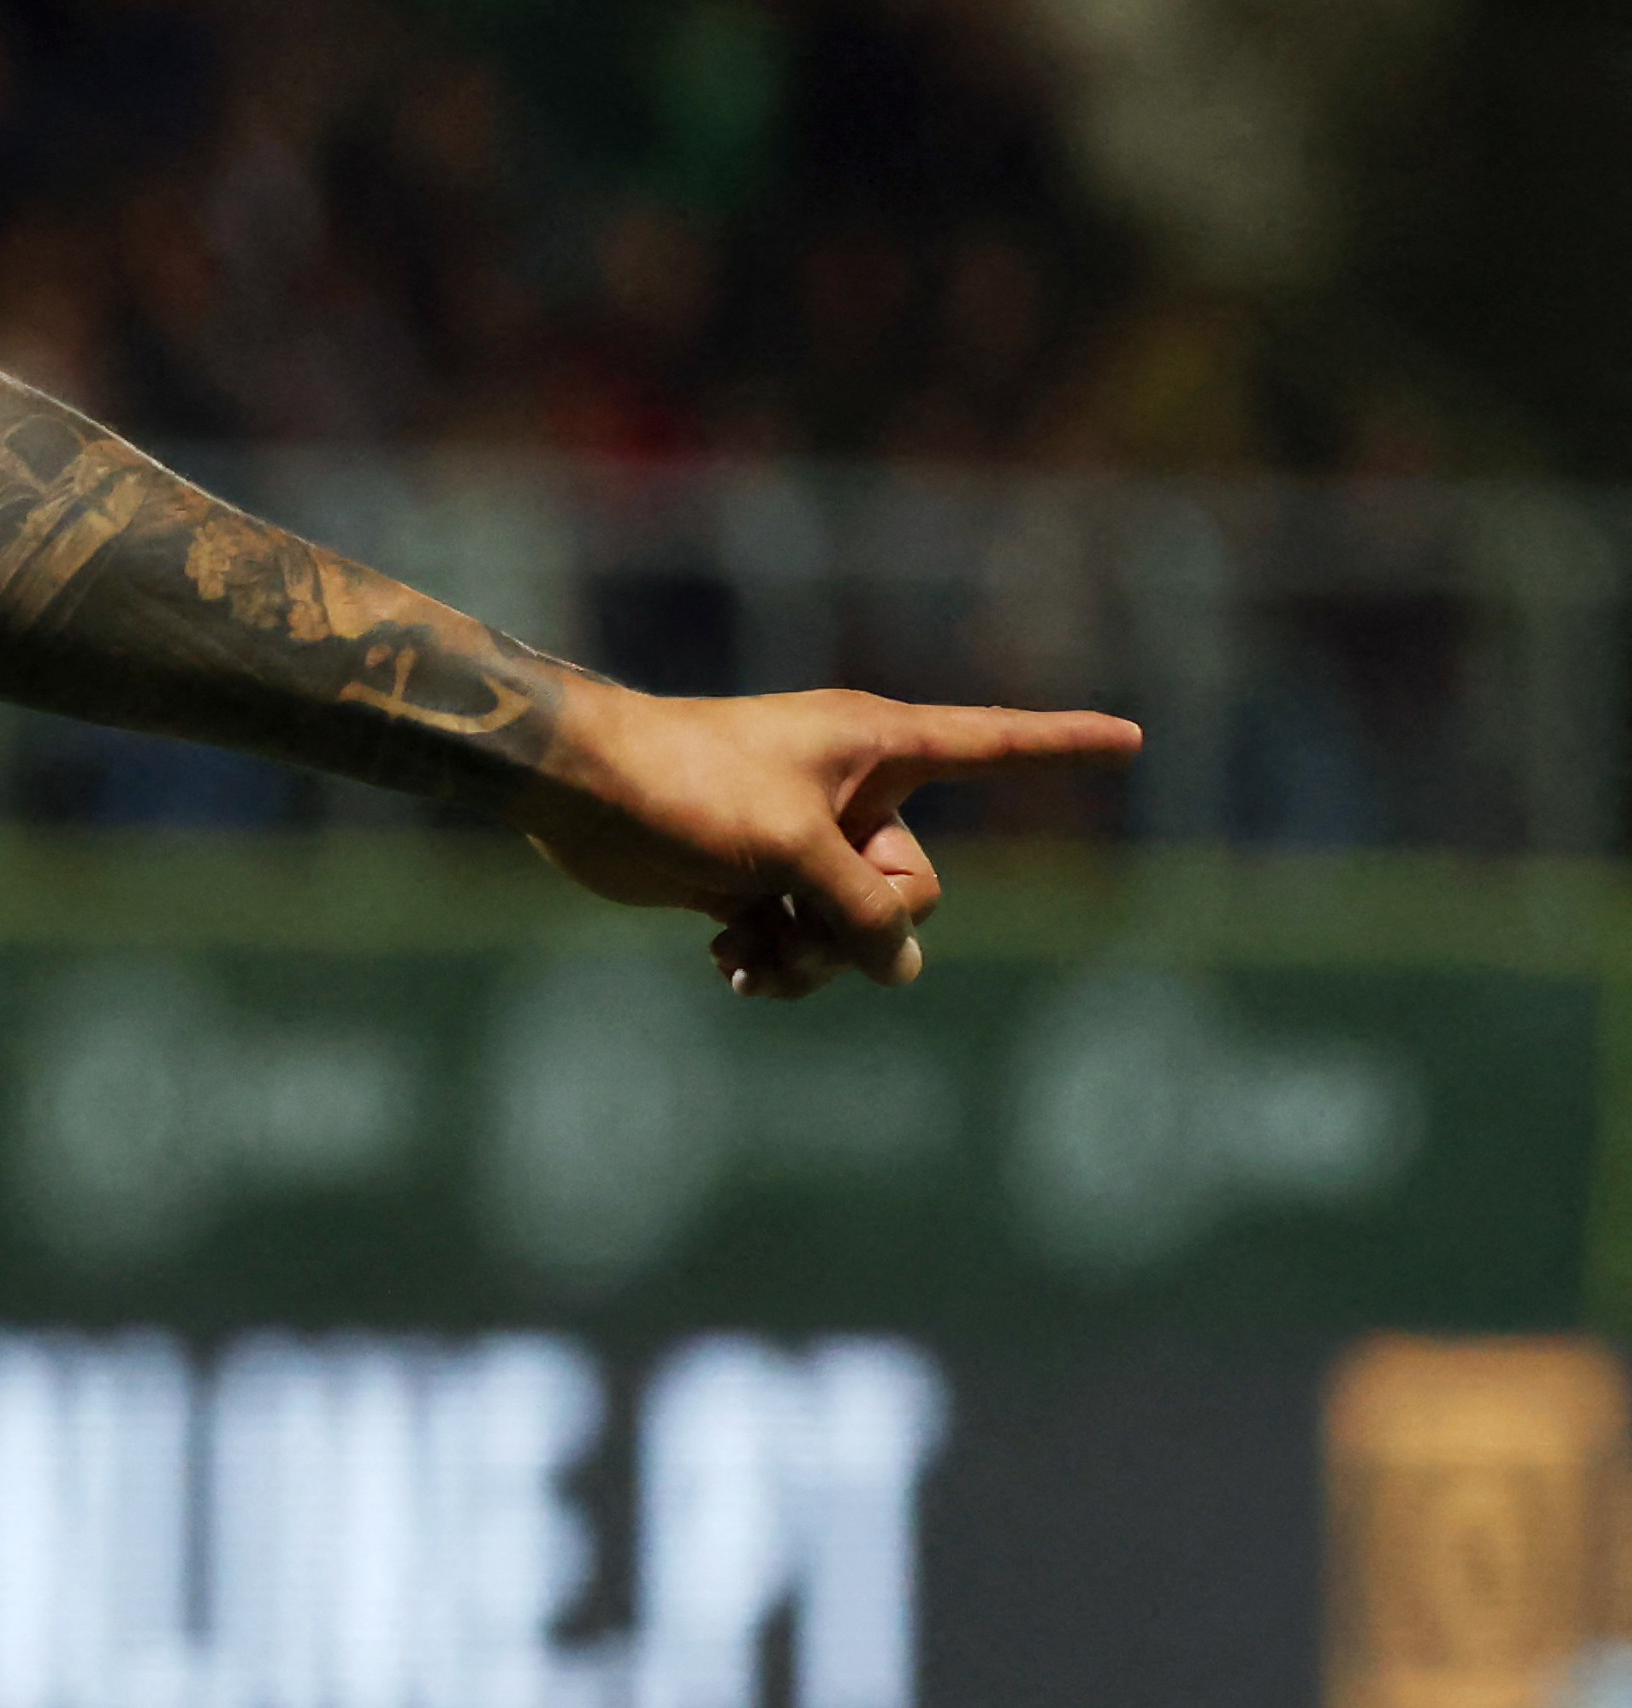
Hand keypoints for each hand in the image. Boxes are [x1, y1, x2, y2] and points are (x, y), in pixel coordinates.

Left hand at [517, 687, 1143, 998]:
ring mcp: (807, 835)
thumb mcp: (791, 850)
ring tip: (751, 955)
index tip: (1133, 739)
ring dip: (814, 956)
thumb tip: (900, 968)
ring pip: (860, 928)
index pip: (995, 746)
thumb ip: (862, 911)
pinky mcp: (760, 874)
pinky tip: (730, 965)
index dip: (1064, 749)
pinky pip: (808, 938)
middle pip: (917, 888)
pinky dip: (779, 960)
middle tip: (793, 924)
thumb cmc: (682, 787)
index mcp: (877, 745)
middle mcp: (853, 788)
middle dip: (864, 927)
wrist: (574, 790)